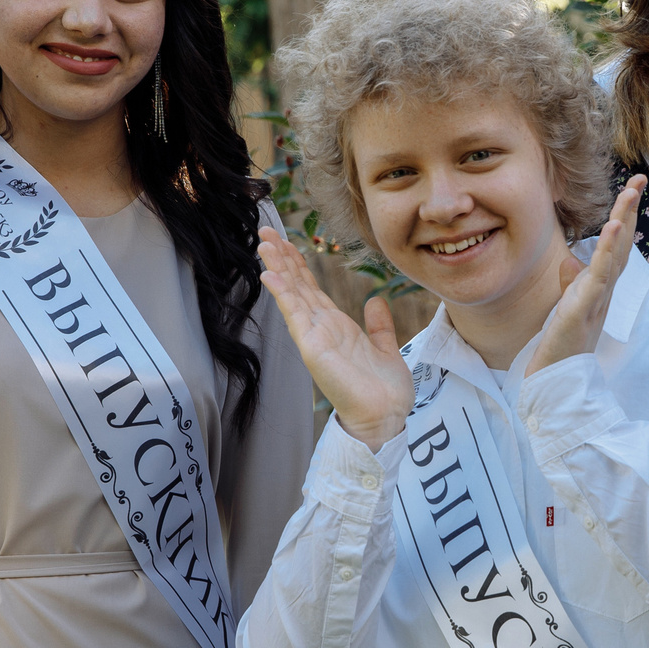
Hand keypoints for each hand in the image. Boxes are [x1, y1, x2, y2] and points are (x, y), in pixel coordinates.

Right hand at [258, 228, 413, 450]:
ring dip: (277, 268)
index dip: (299, 264)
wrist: (385, 417)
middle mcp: (321, 329)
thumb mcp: (385, 348)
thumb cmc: (384, 391)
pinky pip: (295, 316)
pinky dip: (283, 294)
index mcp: (336, 327)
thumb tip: (376, 301)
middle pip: (297, 286)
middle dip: (281, 257)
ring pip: (292, 295)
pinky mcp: (313, 348)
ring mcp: (314, 337)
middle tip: (265, 230)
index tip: (287, 241)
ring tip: (263, 242)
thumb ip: (379, 325)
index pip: (312, 289)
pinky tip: (270, 275)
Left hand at [524, 175, 644, 377]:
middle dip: (631, 211)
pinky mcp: (583, 309)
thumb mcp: (566, 308)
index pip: (617, 246)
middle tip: (640, 179)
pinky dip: (607, 251)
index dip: (625, 216)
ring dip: (623, 222)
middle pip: (623, 244)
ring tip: (629, 194)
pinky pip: (597, 277)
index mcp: (600, 288)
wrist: (555, 383)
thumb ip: (570, 284)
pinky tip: (613, 228)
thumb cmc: (562, 347)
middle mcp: (604, 291)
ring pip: (615, 256)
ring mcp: (596, 300)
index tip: (632, 187)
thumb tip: (570, 262)